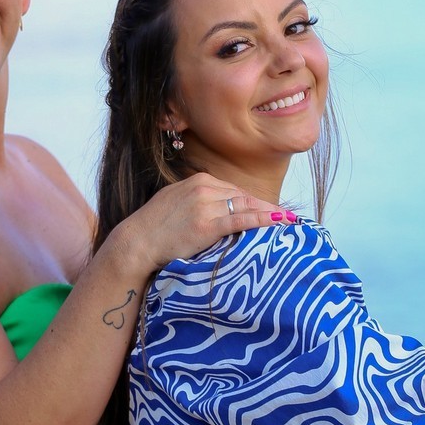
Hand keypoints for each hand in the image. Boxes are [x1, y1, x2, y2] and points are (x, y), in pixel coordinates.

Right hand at [112, 173, 293, 274]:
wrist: (135, 243)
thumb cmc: (152, 228)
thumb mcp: (175, 203)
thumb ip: (196, 201)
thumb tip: (215, 210)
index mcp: (197, 181)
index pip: (234, 190)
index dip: (254, 202)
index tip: (270, 210)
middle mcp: (203, 188)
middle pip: (243, 197)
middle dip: (266, 207)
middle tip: (287, 217)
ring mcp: (205, 205)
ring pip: (246, 206)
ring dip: (270, 214)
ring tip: (288, 221)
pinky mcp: (206, 224)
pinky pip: (241, 220)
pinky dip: (262, 220)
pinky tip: (277, 223)